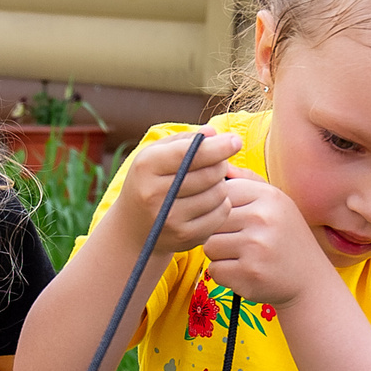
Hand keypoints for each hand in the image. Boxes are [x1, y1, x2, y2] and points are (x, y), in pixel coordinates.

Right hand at [112, 129, 241, 256]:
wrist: (135, 229)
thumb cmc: (151, 182)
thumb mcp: (157, 155)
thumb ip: (184, 140)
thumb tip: (213, 133)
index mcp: (146, 166)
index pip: (190, 153)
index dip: (218, 146)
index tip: (235, 140)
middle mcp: (154, 193)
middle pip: (209, 173)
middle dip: (220, 165)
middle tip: (217, 165)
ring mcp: (170, 218)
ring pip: (218, 193)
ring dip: (221, 185)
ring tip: (209, 184)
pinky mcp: (185, 237)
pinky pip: (221, 214)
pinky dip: (221, 205)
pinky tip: (209, 203)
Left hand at [201, 170, 335, 309]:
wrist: (310, 279)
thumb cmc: (286, 238)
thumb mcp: (276, 202)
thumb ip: (247, 180)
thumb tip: (218, 162)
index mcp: (268, 196)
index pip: (220, 194)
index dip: (220, 210)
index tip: (236, 221)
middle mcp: (263, 218)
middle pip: (211, 220)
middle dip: (219, 233)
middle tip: (241, 242)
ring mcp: (256, 247)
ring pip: (209, 247)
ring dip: (220, 255)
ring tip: (244, 257)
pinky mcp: (249, 274)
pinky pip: (215, 270)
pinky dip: (226, 275)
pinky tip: (246, 272)